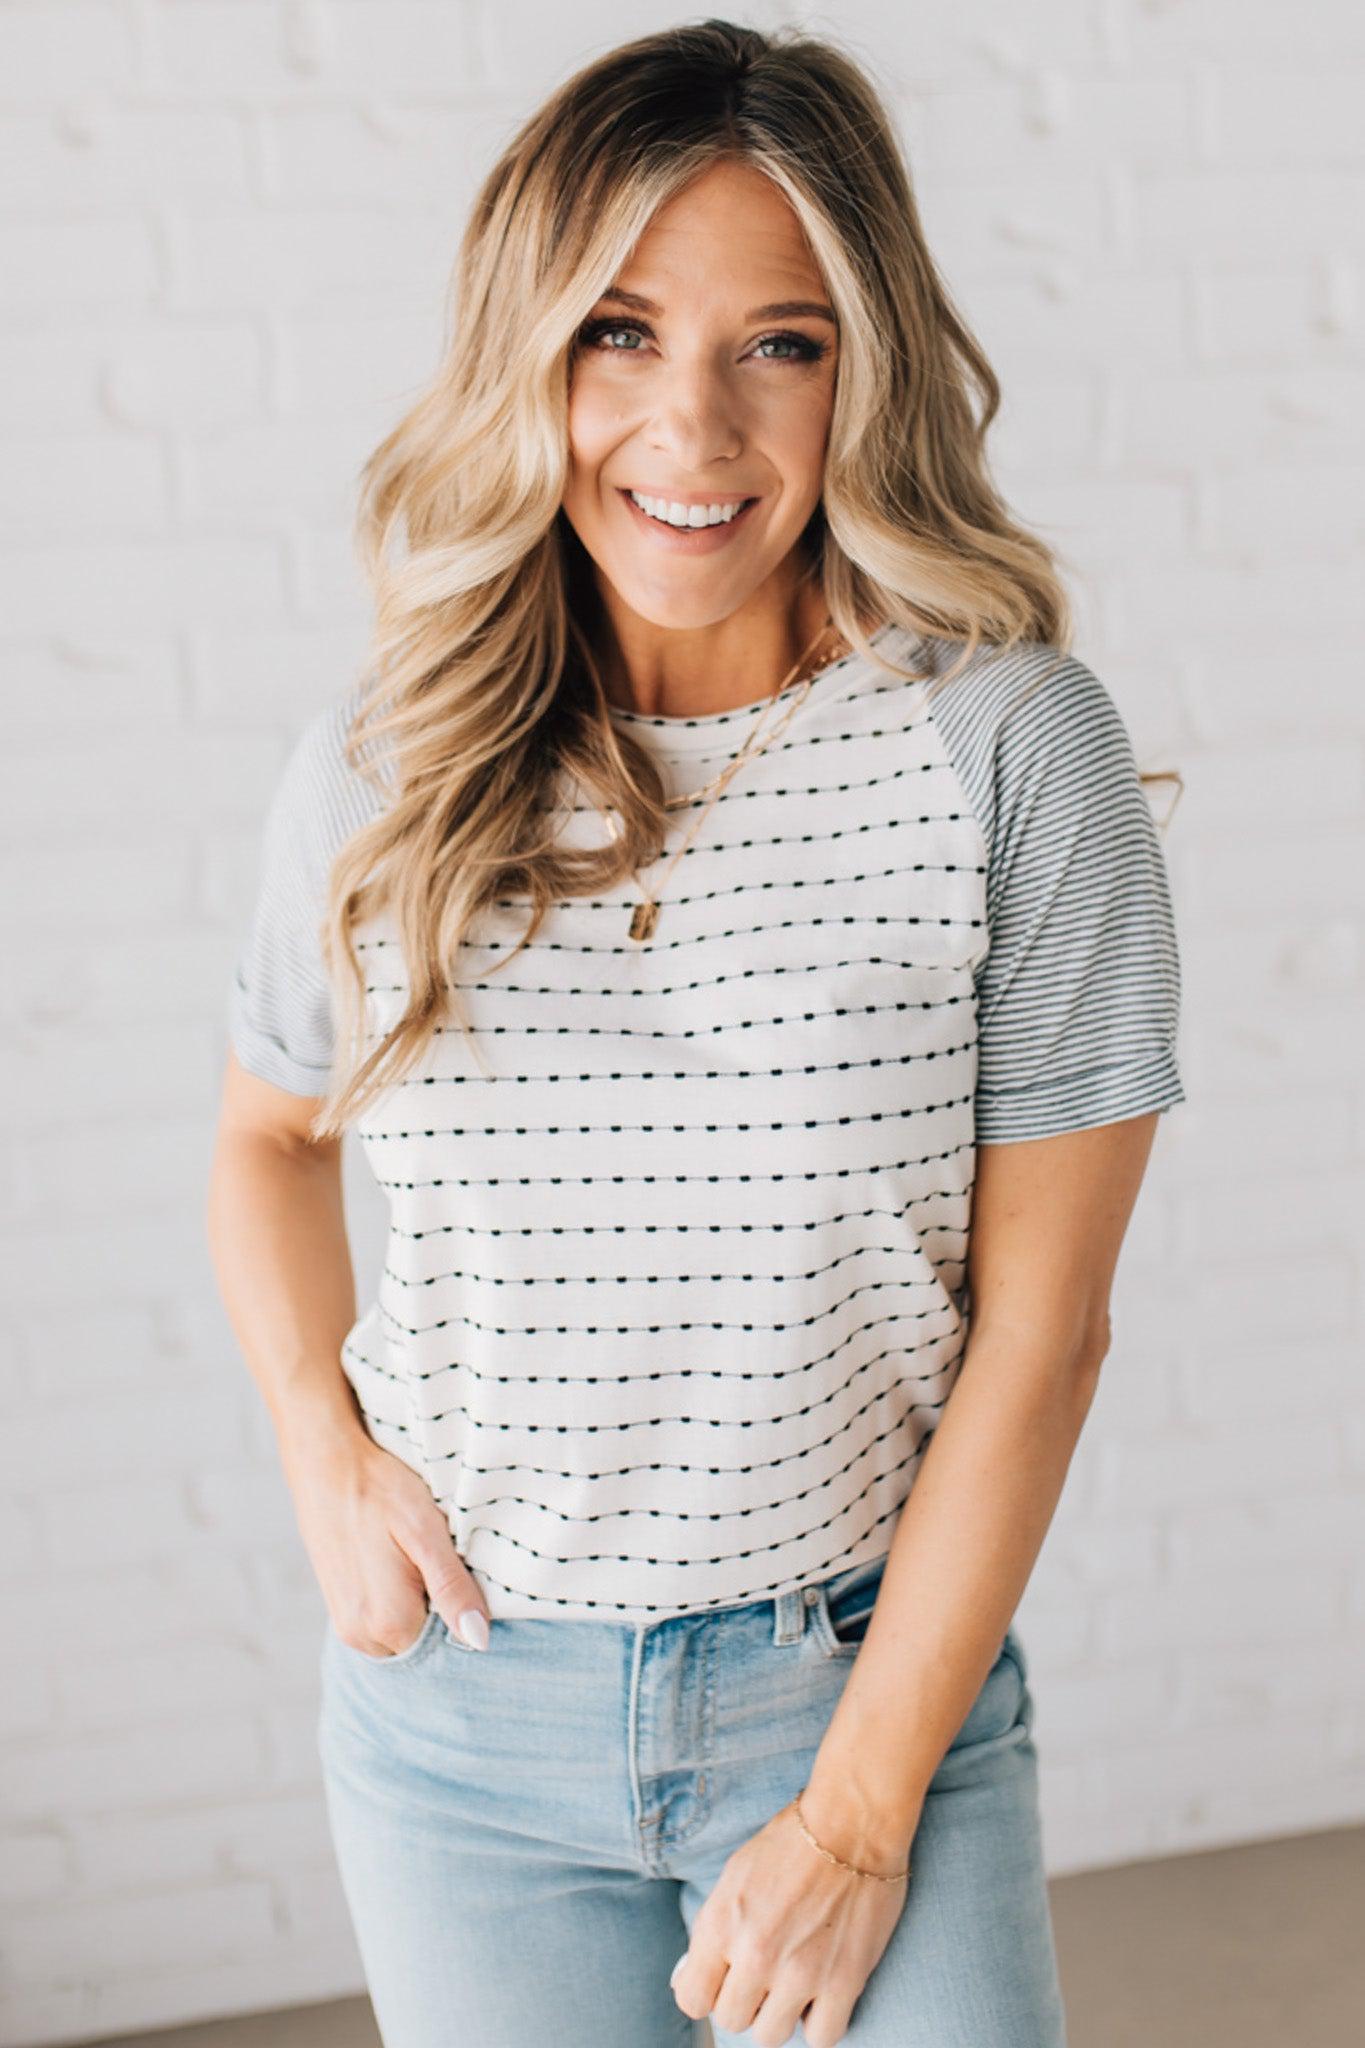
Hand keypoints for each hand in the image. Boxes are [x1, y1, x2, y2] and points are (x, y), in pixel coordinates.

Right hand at [283, 1430, 490, 1654]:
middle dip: (440, 1610)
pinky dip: (398, 1601)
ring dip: (419, 1605)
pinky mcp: (340, 1609)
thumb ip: (452, 1589)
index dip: (464, 1611)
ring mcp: (346, 1625)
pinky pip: (382, 1622)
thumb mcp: (427, 1532)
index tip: (462, 1572)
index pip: (449, 1643)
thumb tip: (479, 1640)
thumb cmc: (379, 1490)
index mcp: (388, 1623)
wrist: (326, 1465)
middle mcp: (362, 1636)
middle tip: (440, 1559)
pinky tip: (398, 1562)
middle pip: (424, 1642)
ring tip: (417, 1558)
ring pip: (403, 1633)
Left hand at [670, 1792, 913, 2047]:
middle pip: (732, 2019)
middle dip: (745, 2000)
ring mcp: (799, 1973)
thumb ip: (715, 1928)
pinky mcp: (843, 1982)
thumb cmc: (792, 1841)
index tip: (724, 1978)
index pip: (692, 1999)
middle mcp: (754, 1954)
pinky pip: (821, 2038)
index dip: (708, 1991)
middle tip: (763, 1975)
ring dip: (779, 2014)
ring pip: (770, 2036)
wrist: (852, 1823)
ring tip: (792, 1984)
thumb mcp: (734, 1875)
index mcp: (722, 1923)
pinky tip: (821, 1994)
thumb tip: (696, 1974)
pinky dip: (819, 2022)